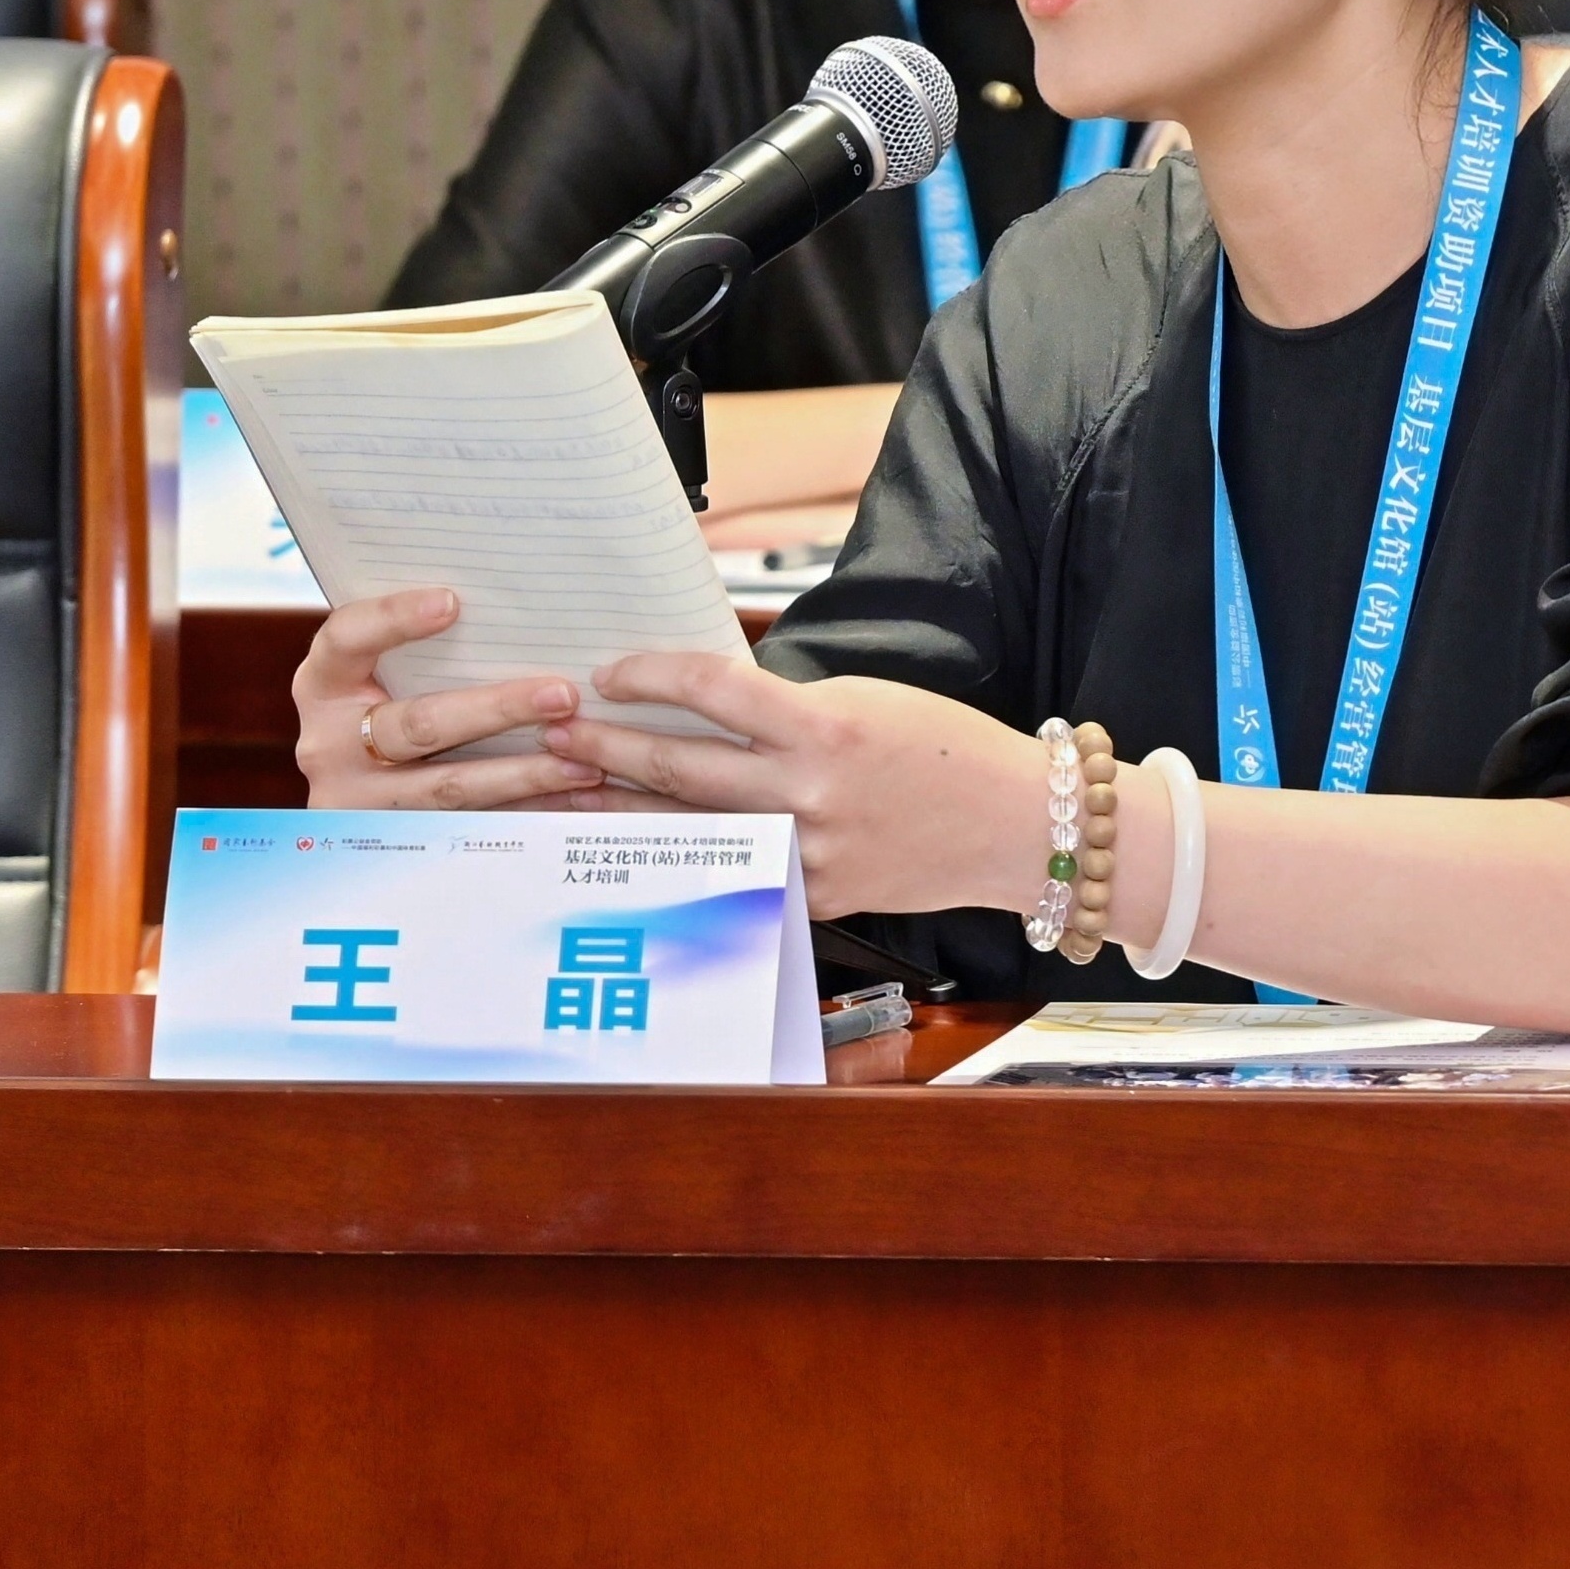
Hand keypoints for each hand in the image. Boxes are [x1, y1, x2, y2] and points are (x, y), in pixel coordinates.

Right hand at [292, 589, 609, 811]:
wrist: (354, 790)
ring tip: (584, 761)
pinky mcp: (395, 843)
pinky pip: (469, 828)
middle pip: (418, 725)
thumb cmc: (388, 702)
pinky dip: (525, 813)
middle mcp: (330, 745)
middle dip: (497, 710)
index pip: (347, 639)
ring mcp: (359, 803)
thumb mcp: (384, 672)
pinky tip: (569, 797)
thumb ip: (426, 646)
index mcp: (323, 684)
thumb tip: (520, 605)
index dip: (394, 619)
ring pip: (449, 788)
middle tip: (562, 695)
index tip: (452, 602)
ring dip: (524, 774)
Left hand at [544, 652, 1043, 919]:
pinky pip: (733, 872)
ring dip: (622, 807)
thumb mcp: (865, 702)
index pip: (710, 689)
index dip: (648, 676)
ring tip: (571, 788)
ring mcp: (806, 854)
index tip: (610, 671)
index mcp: (823, 727)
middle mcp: (807, 795)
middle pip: (678, 766)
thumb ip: (788, 710)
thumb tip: (707, 705)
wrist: (1017, 825)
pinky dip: (681, 859)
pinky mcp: (812, 897)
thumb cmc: (947, 751)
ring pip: (689, 827)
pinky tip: (638, 851)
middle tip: (552, 732)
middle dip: (605, 748)